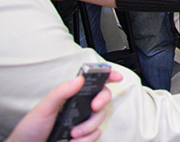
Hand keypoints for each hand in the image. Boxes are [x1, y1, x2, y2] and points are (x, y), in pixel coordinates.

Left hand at [6, 69, 122, 141]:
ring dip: (88, 127)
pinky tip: (73, 140)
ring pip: (100, 119)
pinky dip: (85, 139)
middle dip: (102, 101)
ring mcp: (82, 122)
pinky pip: (95, 135)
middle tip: (94, 107)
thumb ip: (61, 92)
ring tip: (72, 133)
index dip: (107, 76)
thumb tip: (79, 79)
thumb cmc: (31, 129)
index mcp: (71, 96)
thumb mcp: (44, 108)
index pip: (92, 82)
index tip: (116, 77)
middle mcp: (79, 107)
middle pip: (103, 98)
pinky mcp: (83, 136)